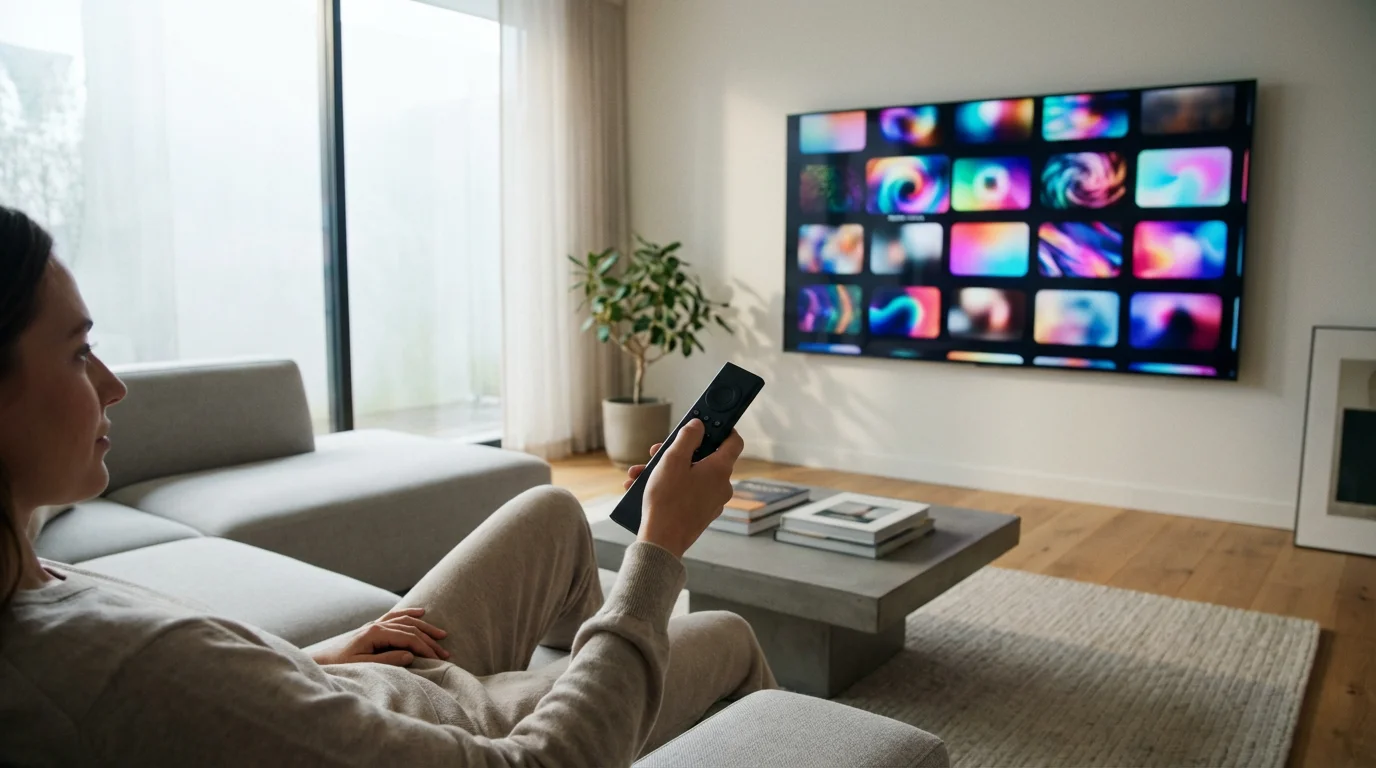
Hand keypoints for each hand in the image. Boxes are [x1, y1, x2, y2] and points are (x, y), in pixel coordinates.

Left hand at [309, 608, 450, 666]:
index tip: (438, 658)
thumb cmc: (339, 666)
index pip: (408, 638)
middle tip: (444, 652)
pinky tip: (420, 612)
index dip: (425, 647)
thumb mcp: (363, 666)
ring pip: (406, 620)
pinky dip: (409, 613)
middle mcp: (376, 625)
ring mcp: (375, 624)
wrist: (320, 662)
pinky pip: (395, 616)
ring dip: (424, 627)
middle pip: (410, 628)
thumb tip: (411, 655)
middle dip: (429, 640)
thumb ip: (388, 660)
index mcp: (375, 633)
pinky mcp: (372, 627)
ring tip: (441, 634)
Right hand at [634, 419, 742, 557]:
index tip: (709, 422)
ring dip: (666, 470)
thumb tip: (698, 426)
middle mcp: (722, 485)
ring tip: (641, 473)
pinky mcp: (700, 514)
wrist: (662, 542)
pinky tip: (643, 488)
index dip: (723, 428)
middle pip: (705, 458)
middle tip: (657, 450)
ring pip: (692, 476)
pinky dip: (669, 486)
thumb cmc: (667, 500)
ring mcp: (712, 502)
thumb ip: (688, 437)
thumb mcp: (673, 459)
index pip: (734, 441)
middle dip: (678, 451)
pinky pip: (687, 492)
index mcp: (721, 469)